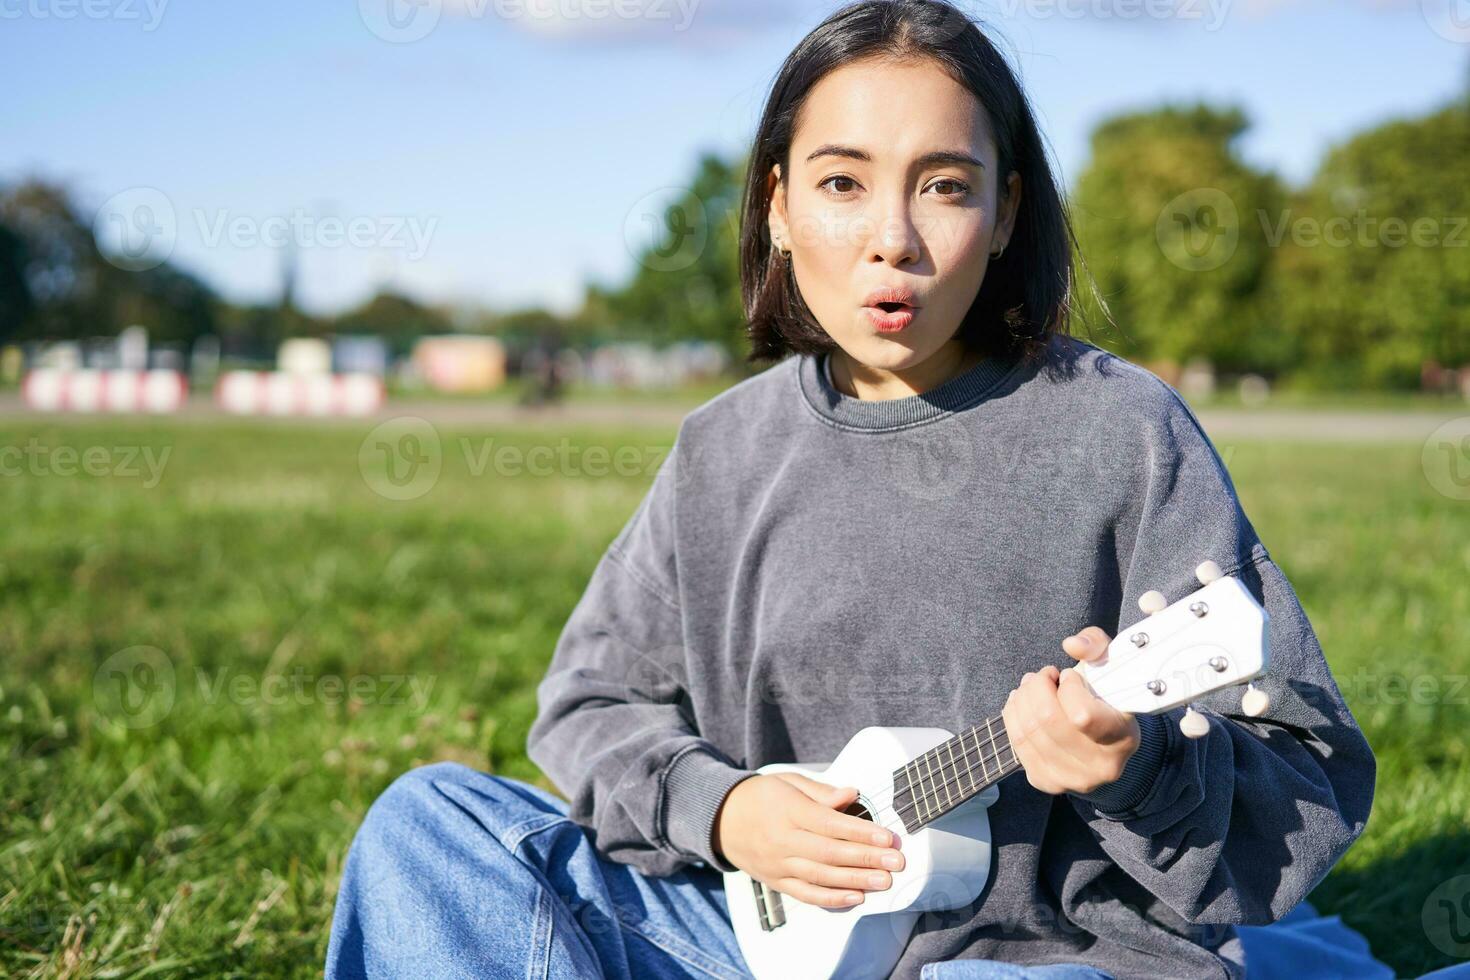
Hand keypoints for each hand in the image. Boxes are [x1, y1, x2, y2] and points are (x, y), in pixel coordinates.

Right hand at [712, 772, 904, 908]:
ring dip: (856, 881)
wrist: (722, 820)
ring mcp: (778, 864)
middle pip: (829, 853)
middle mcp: (782, 840)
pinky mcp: (777, 882)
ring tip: (884, 881)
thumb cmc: (761, 796)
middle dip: (866, 859)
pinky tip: (857, 897)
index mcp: (787, 810)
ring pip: (821, 877)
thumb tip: (852, 794)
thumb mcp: (788, 782)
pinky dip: (832, 899)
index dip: (861, 832)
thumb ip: (821, 791)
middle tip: (895, 862)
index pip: (829, 823)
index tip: (887, 837)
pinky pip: (807, 894)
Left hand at [1000, 626, 1139, 795]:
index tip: (1069, 676)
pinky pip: (1017, 743)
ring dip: (1022, 699)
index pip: (1081, 716)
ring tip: (1030, 685)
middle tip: (1042, 675)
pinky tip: (1020, 703)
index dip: (1068, 687)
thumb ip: (1096, 646)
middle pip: (1047, 721)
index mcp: (1122, 739)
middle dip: (1037, 687)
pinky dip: (1012, 716)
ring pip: (1028, 731)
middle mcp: (1099, 767)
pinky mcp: (1046, 782)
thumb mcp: (1112, 667)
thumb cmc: (1108, 699)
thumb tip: (1071, 644)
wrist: (1106, 744)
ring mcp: (1070, 779)